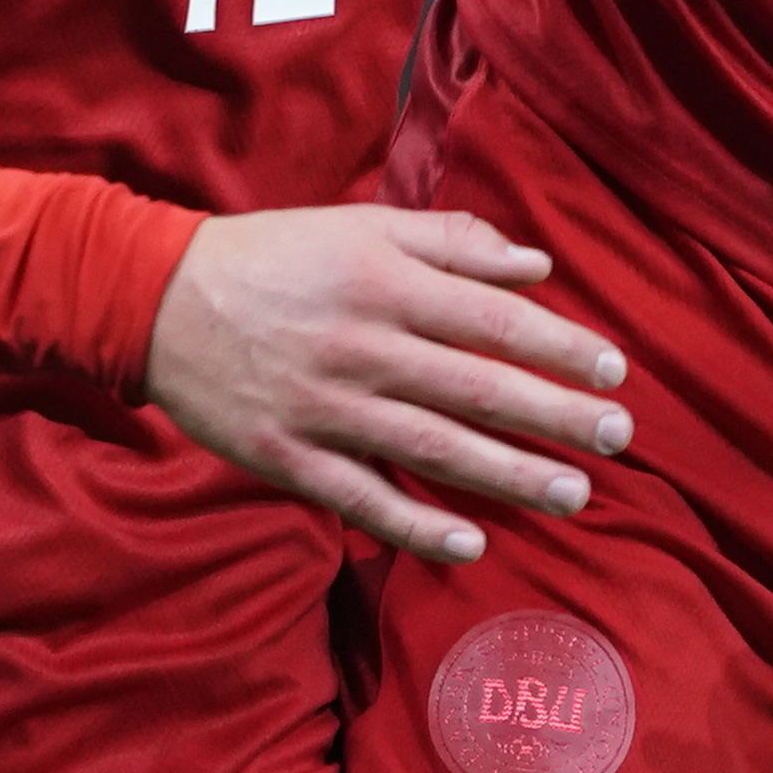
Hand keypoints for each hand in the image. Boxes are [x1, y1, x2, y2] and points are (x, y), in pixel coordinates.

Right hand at [143, 205, 633, 563]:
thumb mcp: (360, 227)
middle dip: (554, 416)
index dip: (559, 345)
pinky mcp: (287, 458)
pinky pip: (361, 499)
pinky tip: (472, 545)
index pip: (491, 319)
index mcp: (382, 282)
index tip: (615, 370)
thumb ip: (451, 242)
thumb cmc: (272, 256)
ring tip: (572, 494)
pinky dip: (416, 527)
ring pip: (431, 449)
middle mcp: (360, 346)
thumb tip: (537, 266)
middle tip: (619, 438)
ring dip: (508, 476)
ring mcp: (323, 408)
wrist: (153, 298)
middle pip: (475, 389)